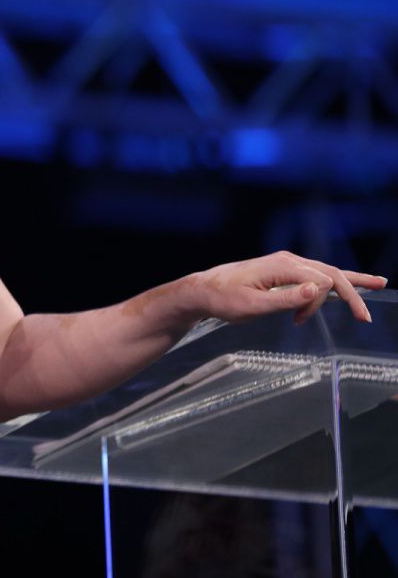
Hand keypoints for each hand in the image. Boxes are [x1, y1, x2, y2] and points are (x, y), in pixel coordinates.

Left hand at [186, 250, 386, 324]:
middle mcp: (288, 260)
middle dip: (353, 292)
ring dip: (349, 284)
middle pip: (331, 273)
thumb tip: (319, 289)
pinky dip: (334, 280)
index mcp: (283, 266)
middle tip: (367, 317)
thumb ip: (286, 299)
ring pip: (326, 271)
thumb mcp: (253, 306)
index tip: (319, 321)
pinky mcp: (282, 271)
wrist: (202, 291)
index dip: (330, 302)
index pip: (324, 281)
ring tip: (377, 284)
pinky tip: (346, 282)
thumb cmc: (223, 300)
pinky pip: (314, 274)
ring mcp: (285, 264)